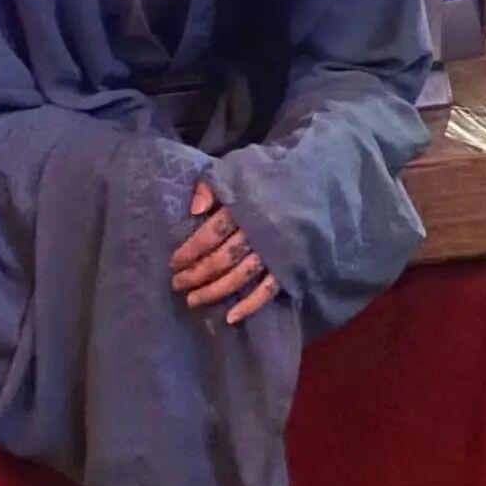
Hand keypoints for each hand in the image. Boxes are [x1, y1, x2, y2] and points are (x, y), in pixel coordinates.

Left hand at [169, 180, 280, 324]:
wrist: (312, 183)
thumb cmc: (269, 175)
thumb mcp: (237, 168)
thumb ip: (213, 185)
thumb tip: (193, 210)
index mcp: (244, 206)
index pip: (211, 233)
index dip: (190, 249)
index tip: (173, 262)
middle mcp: (257, 231)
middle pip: (222, 258)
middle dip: (197, 273)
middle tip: (176, 284)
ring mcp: (274, 251)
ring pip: (239, 276)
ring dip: (215, 291)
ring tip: (193, 300)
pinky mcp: (289, 266)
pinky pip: (267, 290)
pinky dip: (249, 306)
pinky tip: (230, 317)